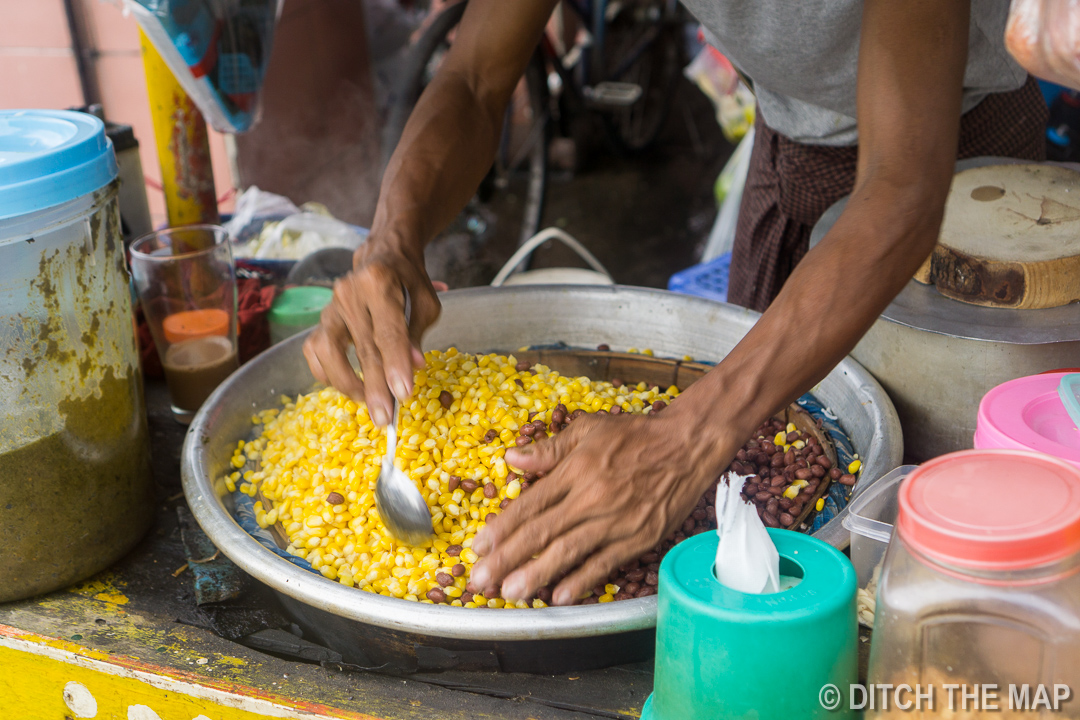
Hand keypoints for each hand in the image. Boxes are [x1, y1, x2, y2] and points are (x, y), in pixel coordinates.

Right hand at [302, 241, 442, 425]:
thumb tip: (414, 367)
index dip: (395, 365)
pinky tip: (349, 385)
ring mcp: (330, 306)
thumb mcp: (426, 302)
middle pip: (362, 348)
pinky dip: (328, 374)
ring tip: (368, 402)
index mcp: (379, 282)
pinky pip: (315, 352)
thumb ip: (417, 333)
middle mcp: (349, 292)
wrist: (383, 256)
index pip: (388, 331)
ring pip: (328, 352)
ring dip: (348, 384)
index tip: (403, 394)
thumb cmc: (408, 281)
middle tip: (385, 418)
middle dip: (375, 387)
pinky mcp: (320, 320)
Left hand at [468, 408, 738, 604]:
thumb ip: (549, 449)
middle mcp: (591, 497)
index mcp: (576, 469)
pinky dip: (583, 580)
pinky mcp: (639, 537)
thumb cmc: (637, 435)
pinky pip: (606, 562)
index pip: (530, 504)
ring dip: (538, 575)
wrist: (688, 445)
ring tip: (511, 593)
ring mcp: (615, 520)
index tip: (478, 546)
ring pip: (569, 551)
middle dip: (507, 558)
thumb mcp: (589, 429)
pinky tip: (561, 596)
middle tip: (480, 580)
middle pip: (542, 532)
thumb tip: (512, 458)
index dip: (502, 528)